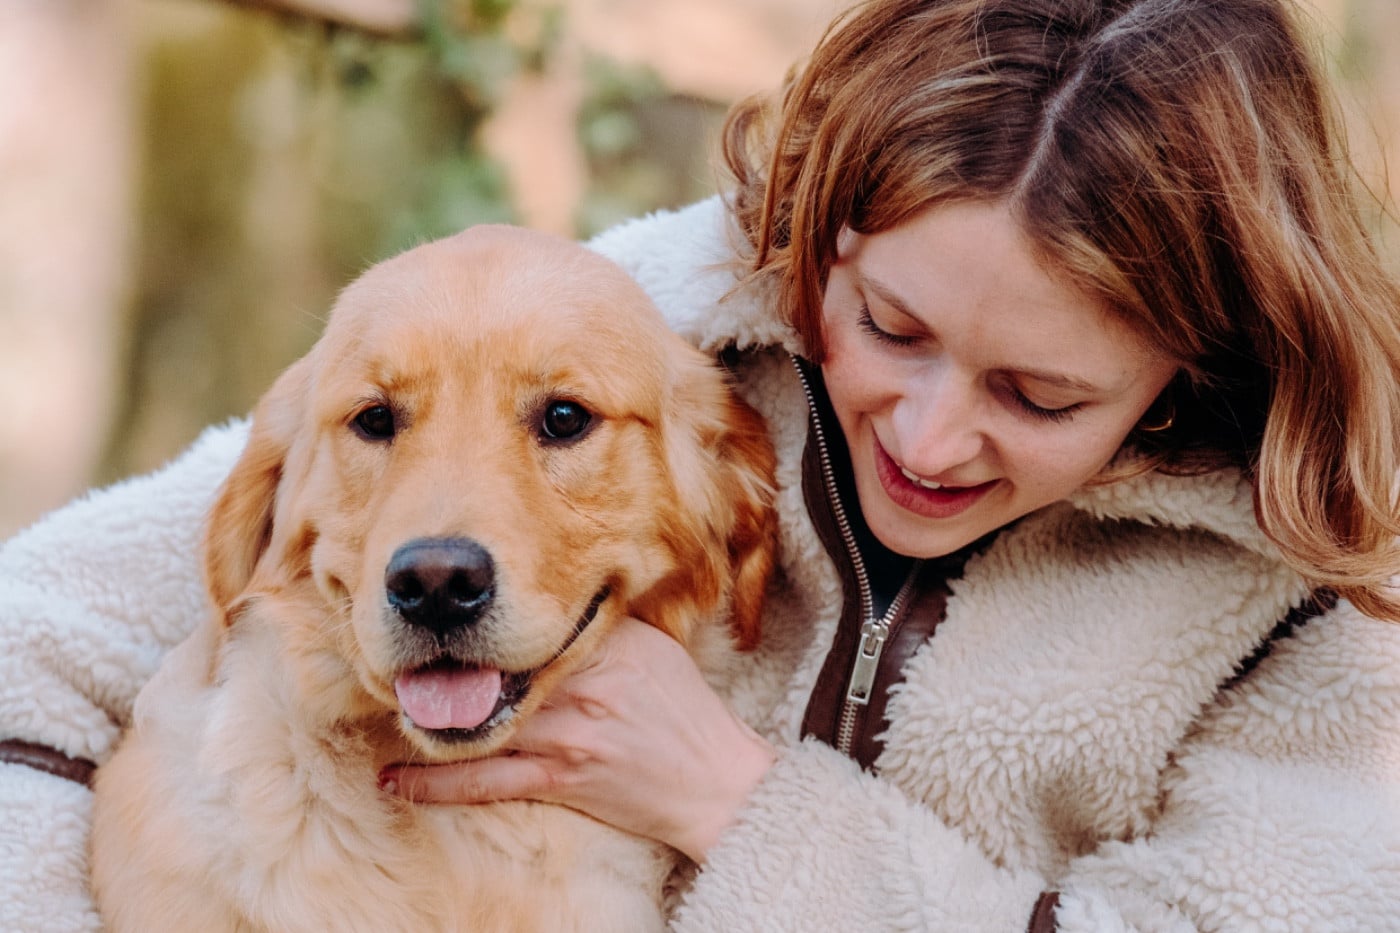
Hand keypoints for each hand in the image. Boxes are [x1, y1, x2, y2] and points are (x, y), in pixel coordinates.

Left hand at [380, 616, 775, 863]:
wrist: (716, 784)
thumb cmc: (688, 714)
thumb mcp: (656, 650)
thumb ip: (607, 625)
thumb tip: (558, 597)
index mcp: (612, 648)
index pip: (538, 625)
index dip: (491, 619)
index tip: (451, 612)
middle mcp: (586, 686)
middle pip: (501, 667)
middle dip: (450, 661)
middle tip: (401, 652)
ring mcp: (570, 735)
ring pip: (484, 718)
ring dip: (432, 713)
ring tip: (389, 704)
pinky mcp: (561, 779)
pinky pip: (485, 781)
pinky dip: (437, 781)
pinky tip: (397, 778)